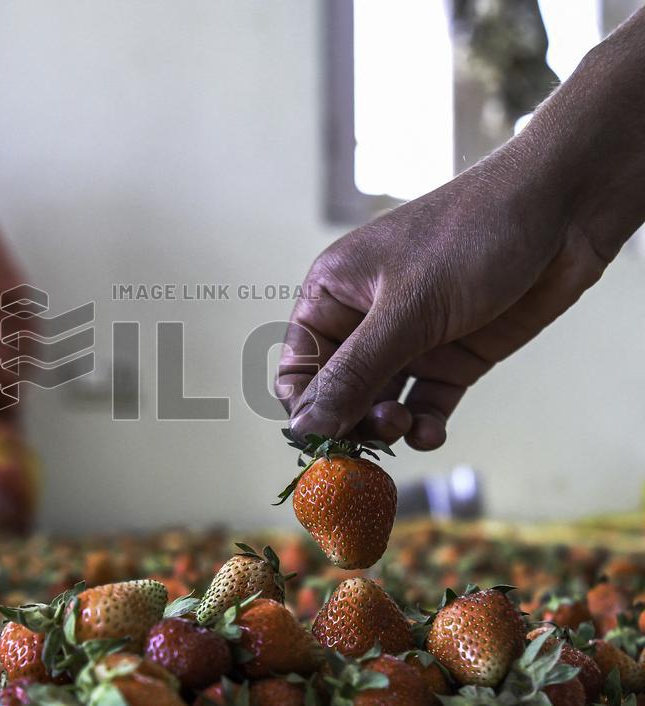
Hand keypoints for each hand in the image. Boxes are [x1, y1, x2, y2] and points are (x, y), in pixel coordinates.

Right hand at [276, 153, 611, 449]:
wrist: (562, 208)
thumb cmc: (471, 236)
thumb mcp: (406, 310)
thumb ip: (354, 373)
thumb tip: (303, 427)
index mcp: (332, 294)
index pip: (298, 367)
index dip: (307, 406)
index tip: (327, 439)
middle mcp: (364, 319)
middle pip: (337, 392)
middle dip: (350, 419)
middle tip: (377, 431)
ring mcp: (410, 339)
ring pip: (379, 403)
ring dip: (386, 426)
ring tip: (405, 426)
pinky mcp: (453, 355)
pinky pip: (425, 404)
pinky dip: (424, 425)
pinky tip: (431, 431)